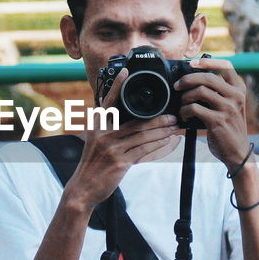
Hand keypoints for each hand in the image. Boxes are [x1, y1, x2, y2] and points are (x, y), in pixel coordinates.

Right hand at [64, 68, 181, 208]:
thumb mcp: (94, 140)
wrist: (84, 188)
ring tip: (174, 127)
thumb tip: (111, 105)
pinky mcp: (119, 162)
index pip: (108, 101)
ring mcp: (111, 148)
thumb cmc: (92, 164)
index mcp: (96, 126)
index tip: (126, 71)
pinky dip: (157, 145)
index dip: (117, 85)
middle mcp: (103, 134)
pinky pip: (143, 151)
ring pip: (142, 136)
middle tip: (173, 115)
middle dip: (158, 118)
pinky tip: (167, 141)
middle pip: (136, 121)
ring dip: (162, 131)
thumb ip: (105, 125)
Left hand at [175, 57, 251, 169]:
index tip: (192, 63)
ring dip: (185, 97)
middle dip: (188, 79)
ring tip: (181, 105)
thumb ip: (218, 93)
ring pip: (200, 91)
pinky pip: (195, 108)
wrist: (238, 152)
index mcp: (239, 89)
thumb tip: (192, 81)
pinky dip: (185, 111)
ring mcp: (228, 108)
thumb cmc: (229, 128)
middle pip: (208, 77)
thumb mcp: (230, 107)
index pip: (226, 66)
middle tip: (177, 86)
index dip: (208, 61)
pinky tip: (184, 116)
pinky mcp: (218, 120)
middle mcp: (236, 96)